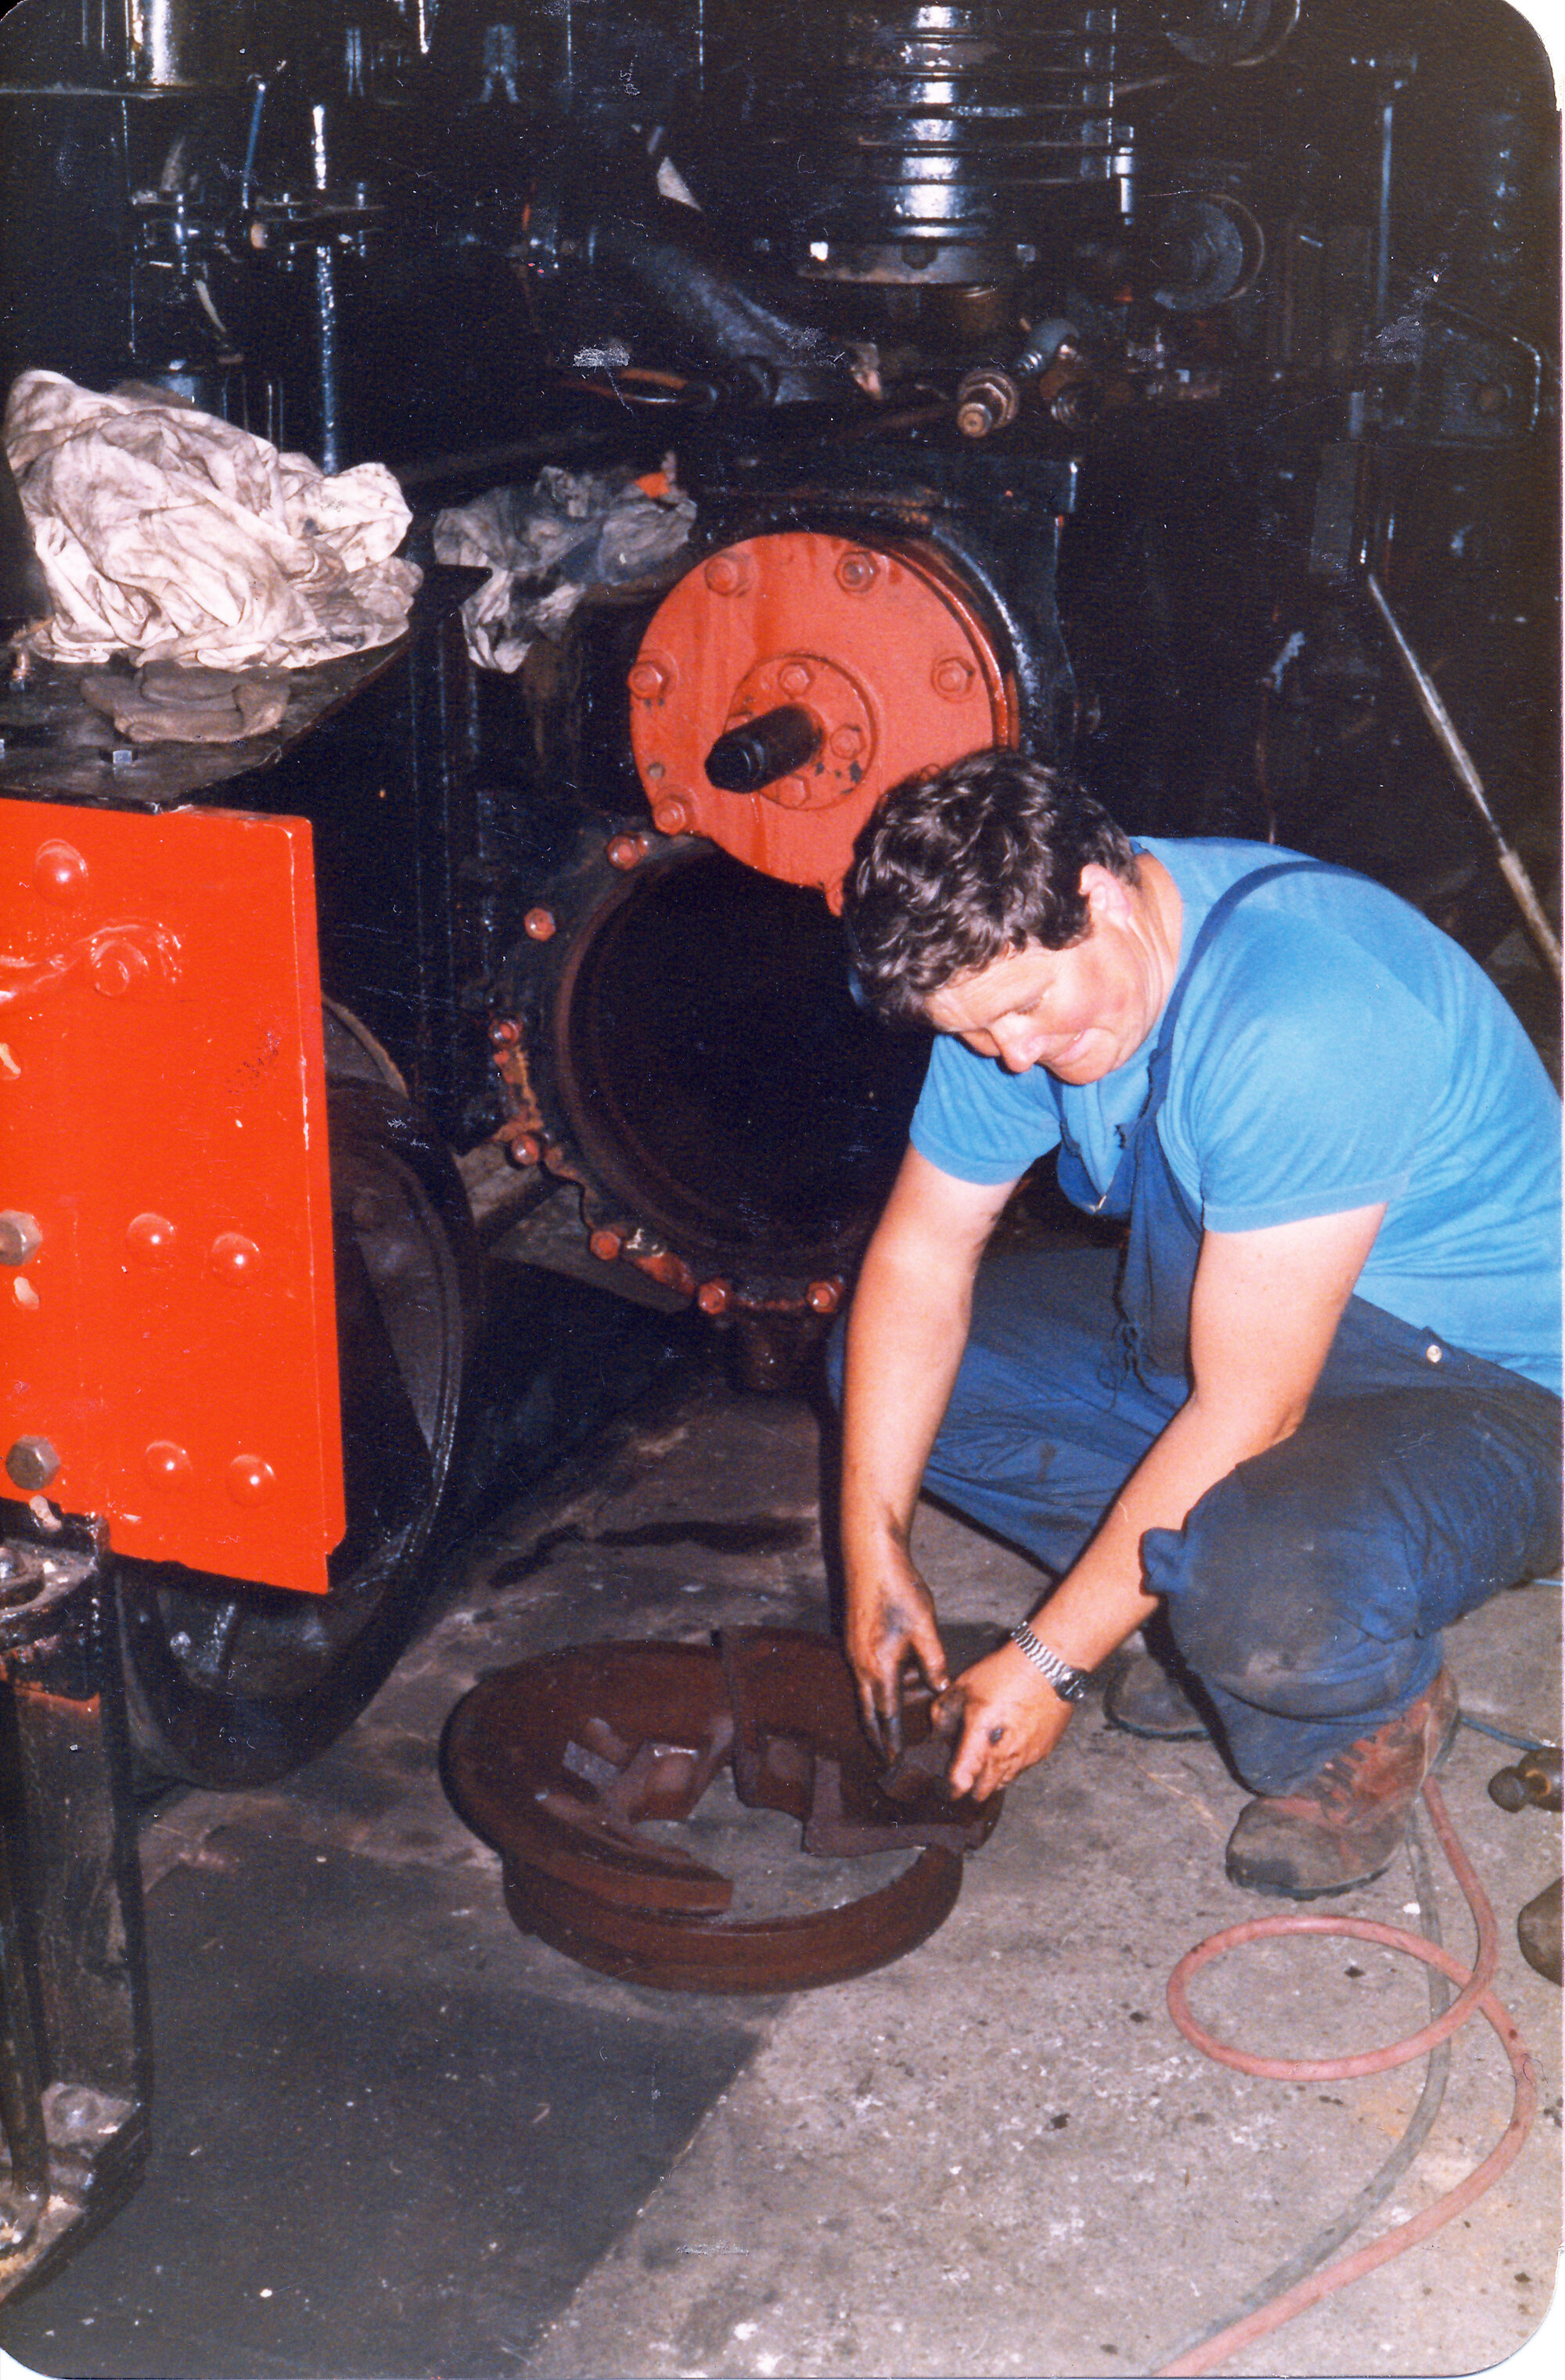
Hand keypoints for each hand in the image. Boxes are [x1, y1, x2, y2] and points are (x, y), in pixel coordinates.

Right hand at [844, 1550, 948, 1758]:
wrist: (869, 1557)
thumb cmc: (898, 1590)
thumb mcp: (924, 1627)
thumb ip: (933, 1661)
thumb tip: (940, 1689)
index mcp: (879, 1667)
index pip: (886, 1715)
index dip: (891, 1740)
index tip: (893, 1762)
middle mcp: (860, 1664)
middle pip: (867, 1710)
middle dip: (875, 1736)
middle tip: (883, 1757)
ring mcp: (853, 1651)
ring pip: (865, 1692)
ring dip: (876, 1712)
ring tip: (888, 1728)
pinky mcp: (853, 1638)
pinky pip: (863, 1674)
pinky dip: (874, 1690)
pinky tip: (889, 1685)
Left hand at [936, 1641, 1074, 1799]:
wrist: (1049, 1665)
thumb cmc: (1006, 1673)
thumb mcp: (964, 1687)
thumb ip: (944, 1713)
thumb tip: (937, 1732)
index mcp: (981, 1743)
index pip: (961, 1782)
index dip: (951, 1789)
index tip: (947, 1788)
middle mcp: (1004, 1757)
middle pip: (984, 1791)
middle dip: (972, 1789)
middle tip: (966, 1778)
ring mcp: (1027, 1757)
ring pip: (1005, 1781)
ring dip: (993, 1778)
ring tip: (986, 1763)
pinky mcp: (1044, 1752)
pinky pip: (1023, 1768)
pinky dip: (1012, 1764)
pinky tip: (1009, 1746)